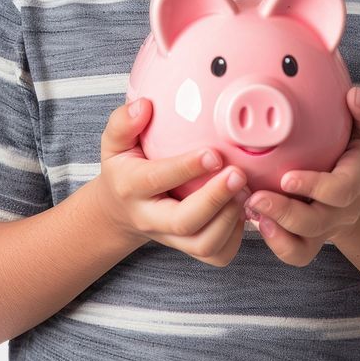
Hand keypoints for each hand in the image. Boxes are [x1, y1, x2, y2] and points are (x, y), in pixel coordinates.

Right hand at [95, 98, 251, 266]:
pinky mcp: (188, 248)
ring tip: (246, 190)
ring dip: (230, 219)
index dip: (186, 168)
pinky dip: (235, 235)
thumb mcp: (114, 142)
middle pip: (184, 221)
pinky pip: (217, 254)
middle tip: (239, 174)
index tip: (214, 153)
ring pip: (204, 244)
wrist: (119, 210)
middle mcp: (150, 218)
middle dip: (215, 199)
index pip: (157, 179)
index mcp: (131, 186)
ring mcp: (171, 238)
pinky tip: (243, 207)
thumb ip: (124, 122)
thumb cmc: (124, 167)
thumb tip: (145, 105)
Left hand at [243, 87, 359, 266]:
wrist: (354, 184)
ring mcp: (324, 227)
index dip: (315, 187)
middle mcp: (341, 209)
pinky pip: (295, 253)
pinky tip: (254, 220)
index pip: (341, 190)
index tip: (287, 177)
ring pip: (303, 243)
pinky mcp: (308, 238)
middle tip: (256, 197)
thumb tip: (355, 96)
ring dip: (275, 228)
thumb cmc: (355, 147)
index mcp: (357, 179)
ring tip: (249, 207)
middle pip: (317, 222)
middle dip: (285, 213)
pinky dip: (275, 242)